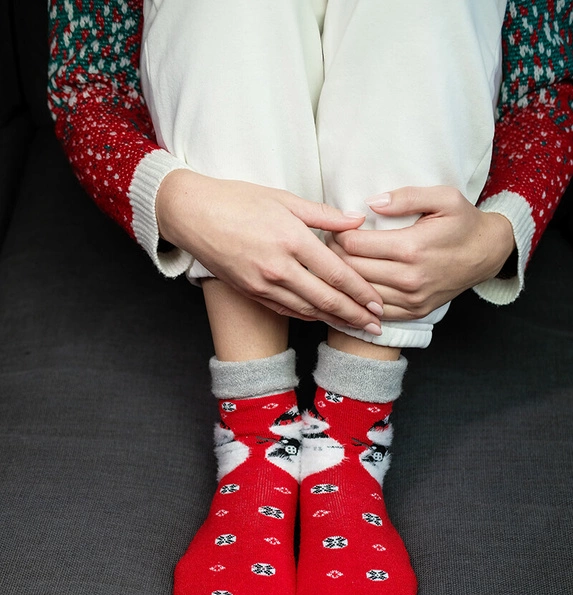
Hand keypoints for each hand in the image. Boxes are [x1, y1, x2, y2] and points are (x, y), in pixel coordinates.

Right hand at [156, 170, 383, 332]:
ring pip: (307, 310)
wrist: (192, 215)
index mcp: (292, 240)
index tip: (378, 304)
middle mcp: (279, 268)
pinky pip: (286, 309)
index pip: (336, 273)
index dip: (361, 292)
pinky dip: (309, 316)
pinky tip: (324, 319)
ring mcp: (263, 284)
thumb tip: (357, 220)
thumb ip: (323, 214)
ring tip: (356, 328)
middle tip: (377, 327)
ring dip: (335, 321)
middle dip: (355, 315)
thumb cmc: (237, 199)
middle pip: (326, 299)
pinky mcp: (251, 292)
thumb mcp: (283, 198)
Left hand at [326, 186, 515, 320]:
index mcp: (411, 247)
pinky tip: (351, 288)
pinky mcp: (414, 312)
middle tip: (327, 246)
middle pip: (352, 270)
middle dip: (334, 257)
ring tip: (335, 265)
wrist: (487, 254)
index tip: (334, 229)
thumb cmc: (463, 222)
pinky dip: (360, 300)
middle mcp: (409, 278)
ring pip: (360, 292)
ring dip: (344, 280)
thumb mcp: (443, 197)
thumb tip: (372, 203)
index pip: (355, 245)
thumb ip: (406, 197)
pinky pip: (376, 310)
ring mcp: (411, 299)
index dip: (338, 235)